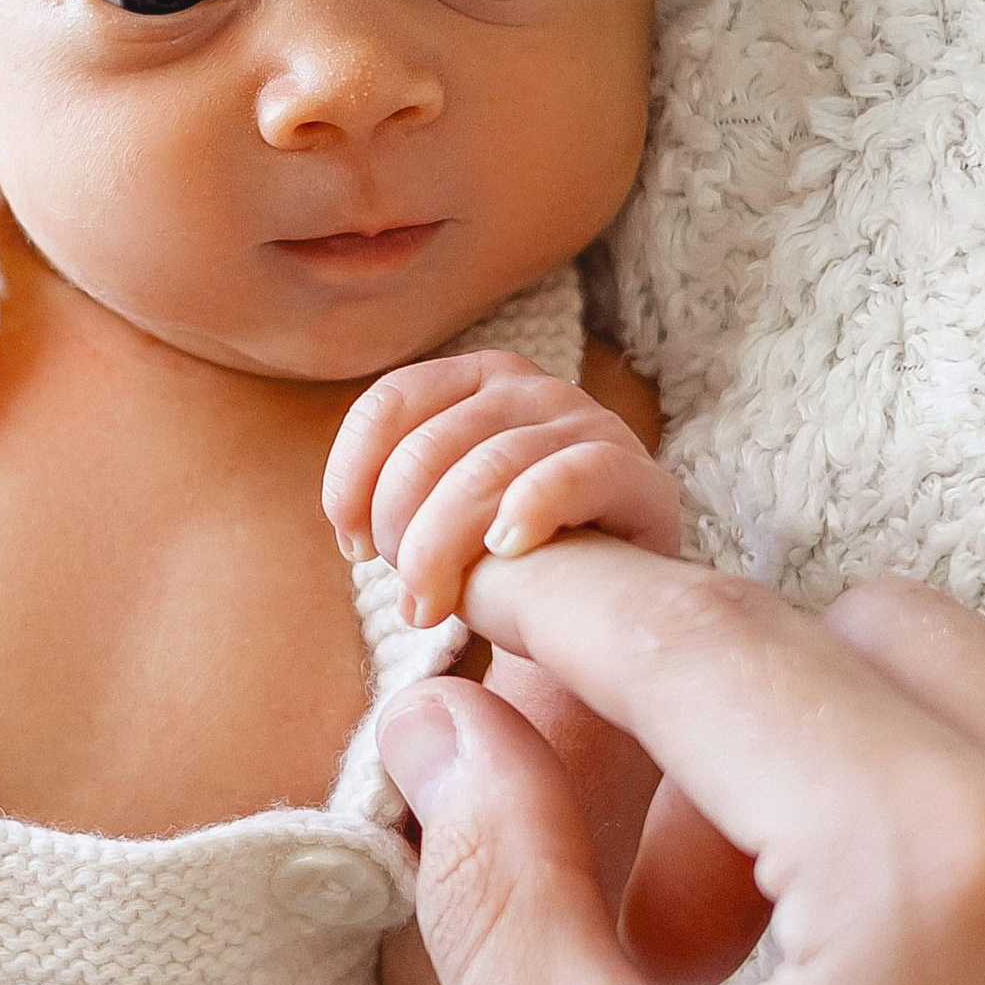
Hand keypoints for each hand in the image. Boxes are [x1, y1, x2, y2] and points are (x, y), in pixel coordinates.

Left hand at [323, 348, 684, 631]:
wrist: (602, 603)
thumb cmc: (505, 557)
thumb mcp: (438, 515)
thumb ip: (395, 497)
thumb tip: (350, 521)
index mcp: (473, 380)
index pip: (389, 403)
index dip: (353, 478)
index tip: (352, 546)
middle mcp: (528, 386)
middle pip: (428, 447)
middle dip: (399, 529)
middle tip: (408, 591)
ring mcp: (585, 421)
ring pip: (485, 470)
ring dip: (442, 547)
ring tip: (434, 605)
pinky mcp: (633, 472)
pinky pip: (572, 475)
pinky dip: (530, 508)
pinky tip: (505, 549)